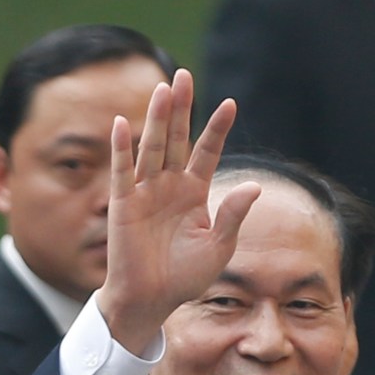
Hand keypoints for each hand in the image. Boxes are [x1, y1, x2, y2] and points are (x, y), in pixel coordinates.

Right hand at [96, 69, 260, 353]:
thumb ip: (232, 215)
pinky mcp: (123, 204)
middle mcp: (169, 185)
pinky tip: (121, 124)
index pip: (207, 152)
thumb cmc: (185, 276)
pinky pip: (122, 171)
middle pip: (176, 138)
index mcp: (194, 192)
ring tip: (163, 88)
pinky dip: (121, 149)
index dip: (217, 129)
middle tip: (184, 75)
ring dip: (156, 118)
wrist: (152, 299)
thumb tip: (254, 187)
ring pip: (152, 147)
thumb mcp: (219, 247)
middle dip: (181, 108)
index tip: (230, 103)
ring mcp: (144, 192)